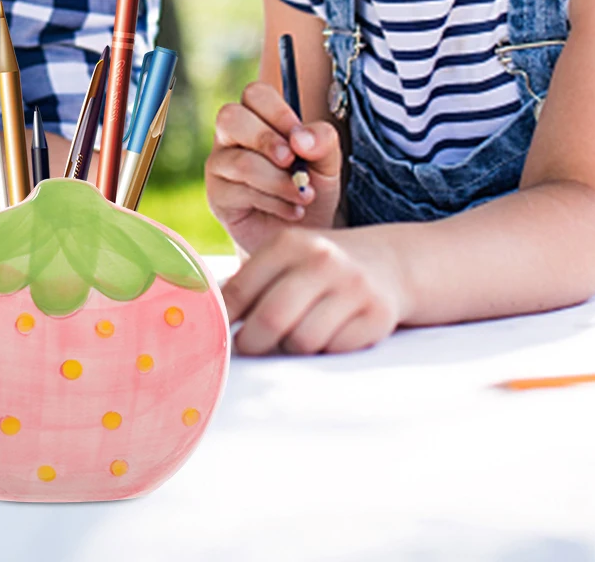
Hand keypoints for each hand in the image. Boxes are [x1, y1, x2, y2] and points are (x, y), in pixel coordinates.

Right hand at [205, 80, 342, 253]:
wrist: (306, 235)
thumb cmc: (312, 189)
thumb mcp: (328, 164)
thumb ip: (322, 142)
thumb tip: (301, 139)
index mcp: (257, 117)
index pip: (254, 94)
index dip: (278, 112)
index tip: (301, 139)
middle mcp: (232, 137)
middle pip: (230, 117)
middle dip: (266, 139)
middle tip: (292, 161)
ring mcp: (220, 165)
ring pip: (240, 161)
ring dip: (278, 180)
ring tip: (304, 196)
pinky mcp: (217, 196)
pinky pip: (240, 192)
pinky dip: (274, 202)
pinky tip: (292, 211)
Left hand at [221, 225, 403, 354]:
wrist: (390, 262)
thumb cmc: (321, 266)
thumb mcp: (287, 257)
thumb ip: (250, 281)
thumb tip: (204, 312)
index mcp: (290, 243)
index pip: (241, 290)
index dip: (222, 319)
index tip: (214, 335)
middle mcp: (322, 260)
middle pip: (270, 320)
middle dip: (251, 344)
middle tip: (248, 348)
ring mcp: (352, 287)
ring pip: (302, 341)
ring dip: (291, 348)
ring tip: (293, 336)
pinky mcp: (377, 316)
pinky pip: (334, 350)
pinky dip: (324, 351)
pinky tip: (327, 334)